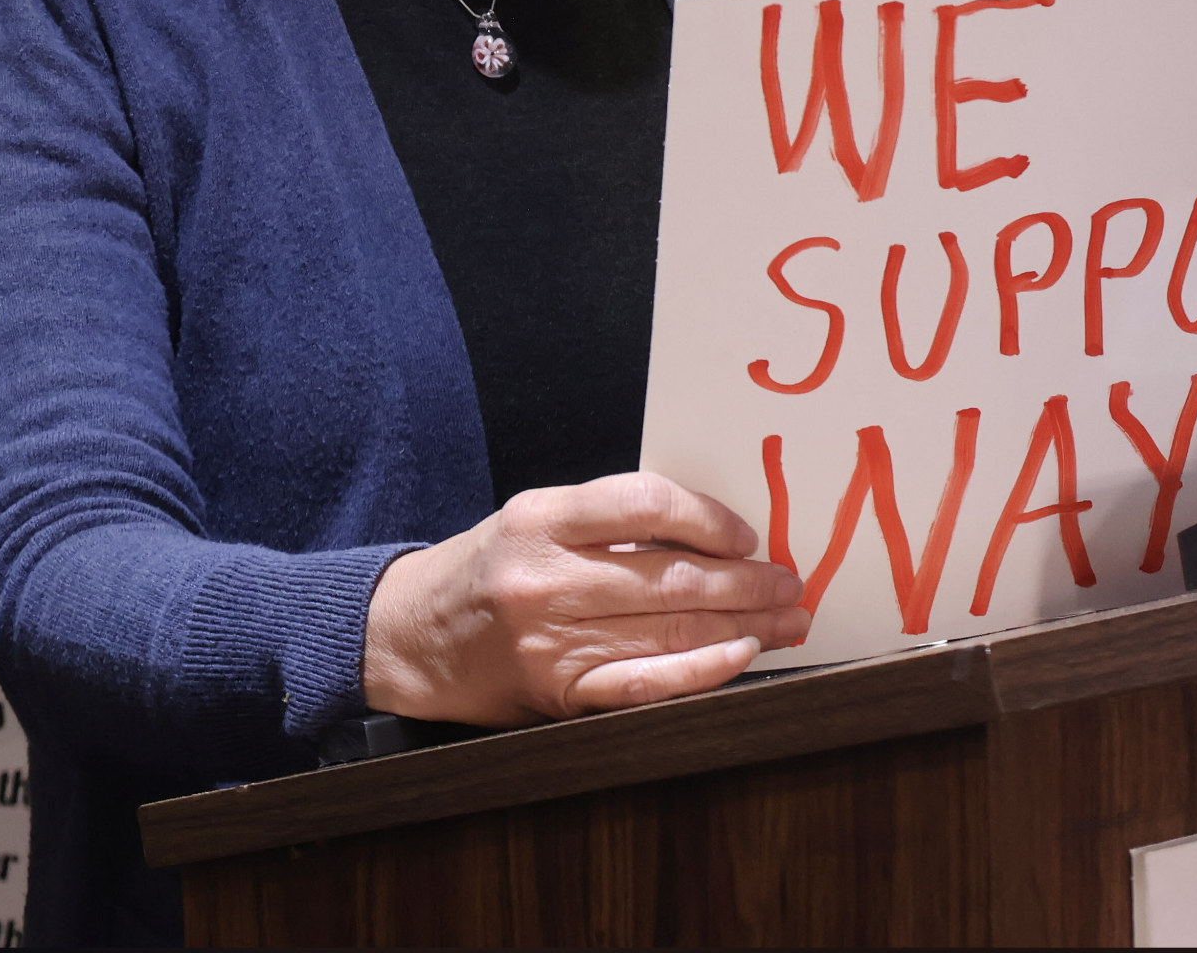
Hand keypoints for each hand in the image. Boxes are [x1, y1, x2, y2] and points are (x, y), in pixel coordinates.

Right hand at [360, 471, 809, 726]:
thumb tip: (711, 531)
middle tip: (790, 584)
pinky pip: (641, 685)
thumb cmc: (486, 569)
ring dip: (741, 627)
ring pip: (667, 631)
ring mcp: (550, 641)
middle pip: (670, 577)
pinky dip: (697, 673)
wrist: (407, 637)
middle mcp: (544, 578)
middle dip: (745, 583)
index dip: (709, 519)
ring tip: (783, 622)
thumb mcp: (534, 518)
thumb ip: (609, 519)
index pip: (645, 504)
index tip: (748, 535)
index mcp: (540, 519)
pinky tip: (736, 659)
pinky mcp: (555, 693)